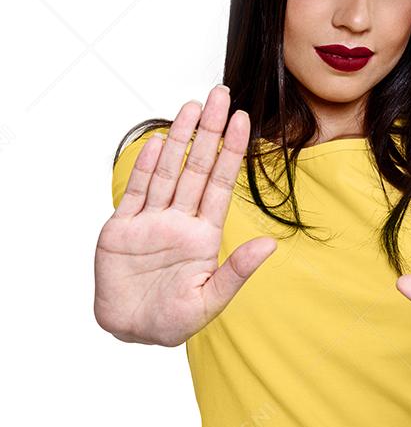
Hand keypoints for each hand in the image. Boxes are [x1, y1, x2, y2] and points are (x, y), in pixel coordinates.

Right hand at [94, 86, 276, 346]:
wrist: (131, 331)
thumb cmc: (172, 321)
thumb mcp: (211, 300)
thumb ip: (237, 271)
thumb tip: (270, 245)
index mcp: (204, 236)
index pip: (221, 185)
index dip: (232, 152)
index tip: (243, 121)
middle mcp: (180, 222)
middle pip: (198, 168)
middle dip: (210, 132)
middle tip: (220, 95)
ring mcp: (151, 222)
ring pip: (168, 172)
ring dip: (180, 139)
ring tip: (192, 106)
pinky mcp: (122, 229)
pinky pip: (136, 193)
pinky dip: (146, 168)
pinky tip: (158, 144)